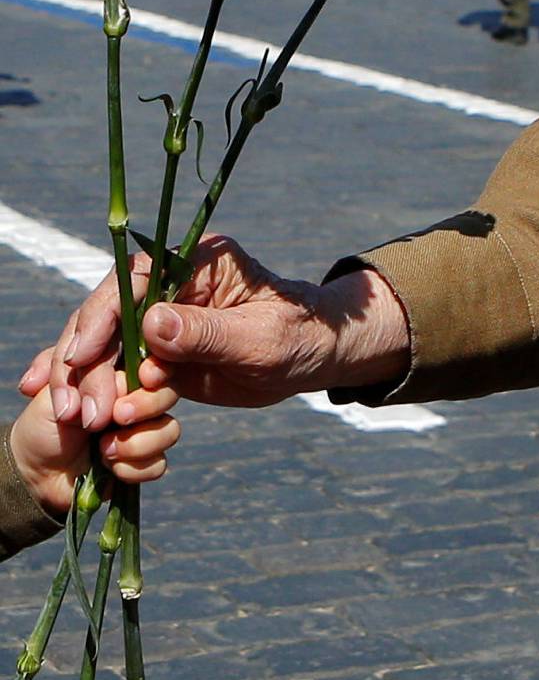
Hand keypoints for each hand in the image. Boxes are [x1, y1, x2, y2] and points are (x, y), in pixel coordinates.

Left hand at [8, 377, 179, 513]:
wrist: (36, 473)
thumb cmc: (41, 424)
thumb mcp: (53, 393)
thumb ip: (88, 380)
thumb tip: (125, 385)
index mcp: (116, 372)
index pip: (148, 361)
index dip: (149, 370)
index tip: (142, 379)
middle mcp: (136, 398)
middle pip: (168, 392)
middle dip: (145, 406)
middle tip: (117, 417)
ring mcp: (144, 430)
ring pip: (169, 430)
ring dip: (135, 443)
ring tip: (102, 450)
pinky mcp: (145, 461)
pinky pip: (158, 463)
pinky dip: (131, 468)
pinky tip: (109, 468)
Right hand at [20, 238, 410, 418]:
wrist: (317, 355)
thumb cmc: (300, 336)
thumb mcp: (259, 338)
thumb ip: (207, 333)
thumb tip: (152, 324)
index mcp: (194, 260)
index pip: (132, 281)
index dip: (101, 318)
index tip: (82, 355)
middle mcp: (168, 282)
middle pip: (109, 314)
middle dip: (88, 360)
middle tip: (81, 408)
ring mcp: (161, 317)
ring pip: (108, 344)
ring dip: (90, 381)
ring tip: (81, 420)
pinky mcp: (160, 351)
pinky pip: (121, 367)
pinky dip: (102, 389)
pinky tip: (80, 413)